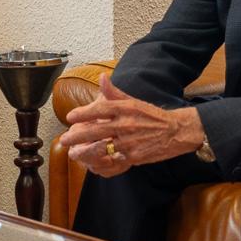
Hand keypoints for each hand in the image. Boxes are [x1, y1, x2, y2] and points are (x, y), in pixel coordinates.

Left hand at [59, 74, 204, 167]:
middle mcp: (127, 124)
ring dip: (86, 151)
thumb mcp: (134, 101)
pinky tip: (92, 163)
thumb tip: (102, 77)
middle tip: (64, 139)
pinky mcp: (135, 156)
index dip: (84, 113)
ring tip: (74, 153)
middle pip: (97, 129)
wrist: (176, 131)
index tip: (70, 116)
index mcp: (126, 108)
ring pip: (103, 146)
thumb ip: (114, 93)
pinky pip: (115, 160)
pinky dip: (103, 162)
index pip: (101, 108)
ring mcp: (130, 141)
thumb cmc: (153, 116)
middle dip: (78, 135)